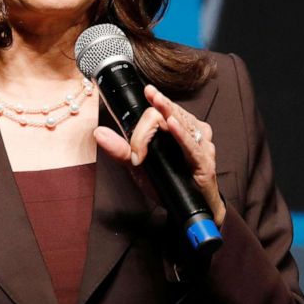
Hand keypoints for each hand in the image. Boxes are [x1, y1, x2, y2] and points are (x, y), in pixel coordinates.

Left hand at [94, 85, 225, 226]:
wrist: (188, 210)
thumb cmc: (168, 185)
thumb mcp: (139, 167)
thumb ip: (121, 150)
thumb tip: (99, 133)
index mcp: (175, 130)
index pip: (159, 115)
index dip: (143, 128)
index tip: (136, 152)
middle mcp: (189, 133)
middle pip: (171, 113)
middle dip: (159, 107)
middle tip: (150, 93)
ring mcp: (200, 146)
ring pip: (183, 123)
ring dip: (169, 114)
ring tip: (160, 101)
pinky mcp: (204, 162)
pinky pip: (192, 146)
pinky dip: (182, 135)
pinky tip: (173, 124)